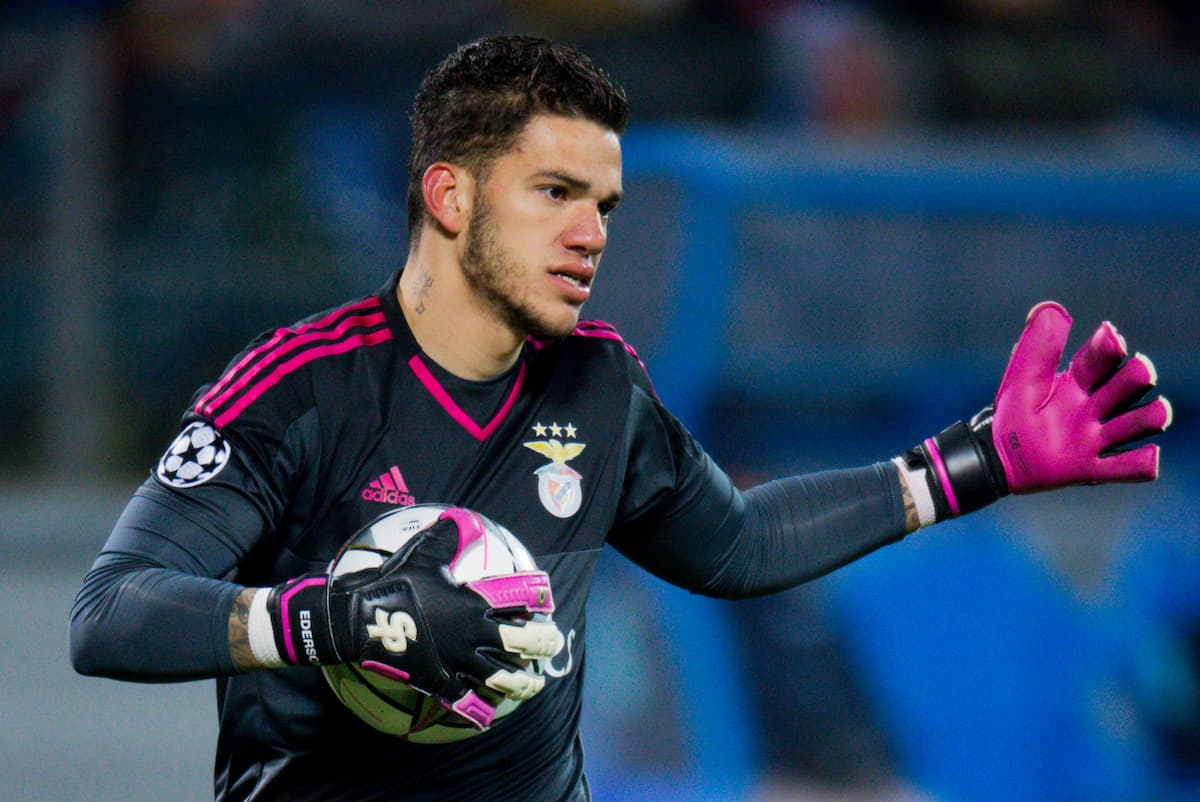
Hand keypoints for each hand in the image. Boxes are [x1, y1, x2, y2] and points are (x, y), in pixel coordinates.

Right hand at [266, 510, 561, 728]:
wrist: (360, 619)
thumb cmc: (395, 583)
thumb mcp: (424, 552)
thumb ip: (449, 535)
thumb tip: (463, 516)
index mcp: (475, 603)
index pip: (520, 599)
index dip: (540, 596)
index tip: (548, 598)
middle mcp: (475, 635)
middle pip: (525, 642)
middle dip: (545, 642)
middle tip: (553, 640)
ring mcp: (460, 663)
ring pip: (505, 678)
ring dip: (525, 682)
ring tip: (535, 683)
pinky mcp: (441, 682)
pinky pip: (467, 701)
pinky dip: (480, 709)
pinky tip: (489, 714)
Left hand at [904, 302, 1172, 521]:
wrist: (997, 456)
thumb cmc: (1012, 413)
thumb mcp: (1022, 379)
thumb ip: (1037, 347)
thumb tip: (1052, 310)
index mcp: (1076, 383)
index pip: (1101, 359)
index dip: (1109, 347)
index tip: (1111, 337)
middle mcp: (1092, 408)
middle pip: (1129, 385)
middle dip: (1137, 377)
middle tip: (1136, 374)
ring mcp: (1095, 438)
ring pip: (1138, 422)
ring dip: (1149, 416)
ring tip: (1151, 414)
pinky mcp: (1091, 468)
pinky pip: (1129, 468)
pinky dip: (1143, 461)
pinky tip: (1144, 455)